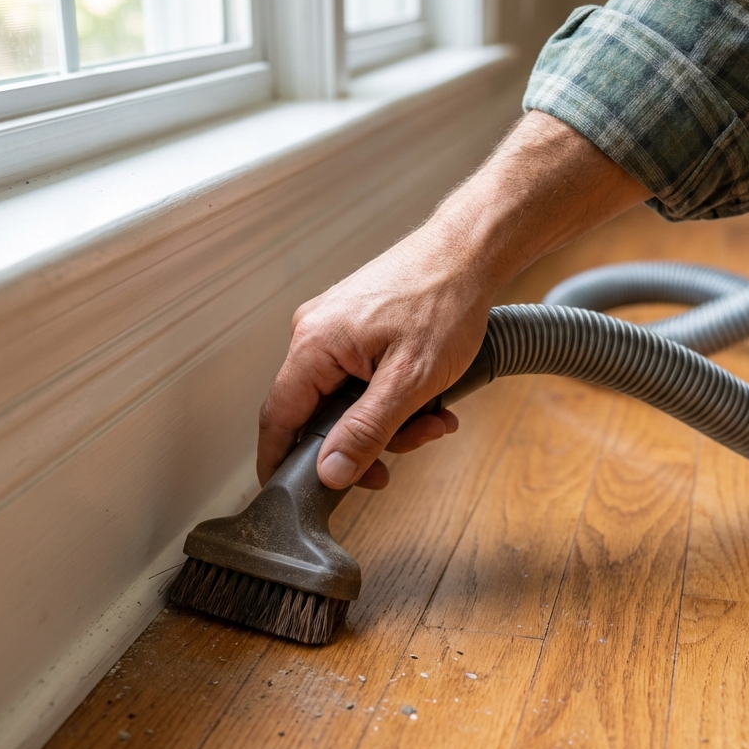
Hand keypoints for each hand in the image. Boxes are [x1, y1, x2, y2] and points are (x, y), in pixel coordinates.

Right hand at [257, 111, 650, 488]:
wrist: (470, 253)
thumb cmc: (444, 302)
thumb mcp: (410, 382)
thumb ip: (365, 431)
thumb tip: (330, 472)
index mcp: (314, 344)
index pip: (277, 418)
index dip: (280, 462)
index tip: (289, 495)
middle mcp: (315, 333)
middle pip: (319, 414)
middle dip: (366, 441)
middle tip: (407, 448)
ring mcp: (336, 329)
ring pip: (348, 400)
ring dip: (391, 420)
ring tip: (434, 415)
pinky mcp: (357, 328)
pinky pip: (363, 379)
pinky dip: (394, 396)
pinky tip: (430, 397)